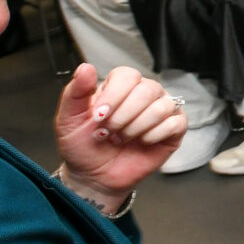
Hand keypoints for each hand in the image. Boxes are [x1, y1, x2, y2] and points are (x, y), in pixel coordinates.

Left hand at [55, 64, 187, 202]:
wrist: (94, 176)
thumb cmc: (82, 146)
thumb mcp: (68, 118)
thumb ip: (75, 92)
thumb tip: (85, 67)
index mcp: (119, 87)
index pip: (127, 75)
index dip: (115, 95)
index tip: (100, 115)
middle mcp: (143, 95)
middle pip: (147, 89)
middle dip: (124, 116)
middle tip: (110, 131)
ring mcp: (161, 111)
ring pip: (162, 107)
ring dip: (137, 127)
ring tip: (123, 138)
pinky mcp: (174, 131)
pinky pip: (175, 124)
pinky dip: (154, 135)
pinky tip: (142, 142)